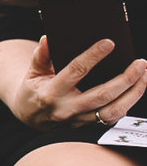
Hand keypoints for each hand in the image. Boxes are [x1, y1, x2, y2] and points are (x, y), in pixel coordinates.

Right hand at [3, 37, 146, 128]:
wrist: (31, 118)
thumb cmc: (34, 91)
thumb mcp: (33, 73)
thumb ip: (41, 56)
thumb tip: (48, 38)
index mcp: (51, 92)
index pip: (76, 71)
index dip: (93, 56)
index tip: (109, 43)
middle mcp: (67, 108)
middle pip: (103, 94)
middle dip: (126, 78)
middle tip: (140, 63)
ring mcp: (80, 120)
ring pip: (114, 110)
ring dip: (134, 93)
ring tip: (144, 76)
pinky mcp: (89, 126)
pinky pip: (113, 117)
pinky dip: (128, 103)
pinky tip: (136, 89)